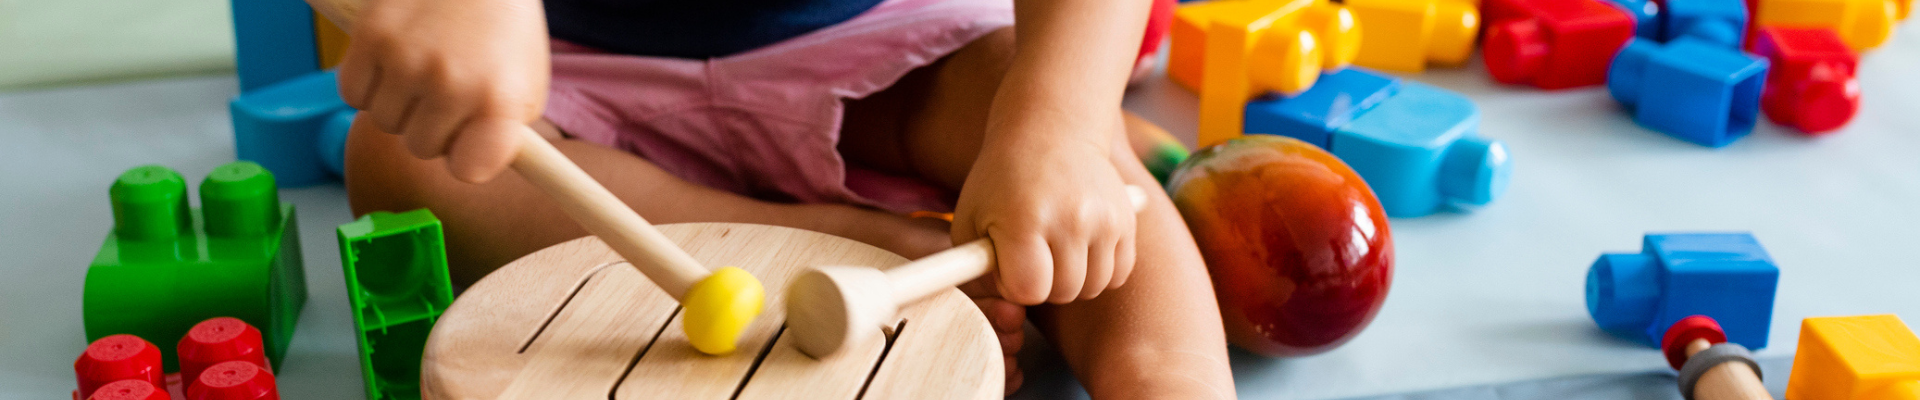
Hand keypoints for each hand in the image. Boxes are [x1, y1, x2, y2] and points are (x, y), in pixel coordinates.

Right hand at [335, 0, 549, 182]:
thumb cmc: (503, 29)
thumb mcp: (527, 83)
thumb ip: (504, 134)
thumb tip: (473, 171)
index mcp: (500, 100)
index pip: (470, 170)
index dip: (467, 158)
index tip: (469, 143)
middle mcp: (453, 84)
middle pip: (421, 149)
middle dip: (432, 128)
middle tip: (446, 94)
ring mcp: (408, 60)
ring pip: (383, 123)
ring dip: (399, 105)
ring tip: (423, 70)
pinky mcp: (370, 36)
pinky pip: (353, 93)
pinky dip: (368, 84)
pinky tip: (394, 60)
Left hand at [953, 132, 1137, 304]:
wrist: (1051, 130)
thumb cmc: (1001, 179)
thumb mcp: (969, 217)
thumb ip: (974, 268)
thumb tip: (1001, 303)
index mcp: (1025, 219)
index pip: (1029, 290)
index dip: (1014, 284)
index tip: (1008, 261)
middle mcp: (1071, 219)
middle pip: (1063, 292)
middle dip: (1043, 283)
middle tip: (1032, 254)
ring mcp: (1104, 219)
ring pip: (1093, 287)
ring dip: (1072, 279)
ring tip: (1054, 250)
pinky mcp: (1126, 219)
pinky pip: (1118, 273)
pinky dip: (1100, 271)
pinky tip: (1080, 248)